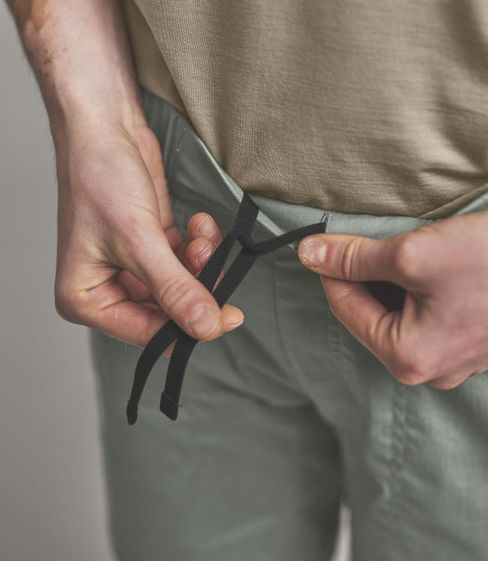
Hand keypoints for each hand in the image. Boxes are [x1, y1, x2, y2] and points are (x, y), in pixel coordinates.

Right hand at [53, 119, 243, 350]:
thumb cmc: (99, 176)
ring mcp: (131, 269)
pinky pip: (184, 263)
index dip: (187, 330)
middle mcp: (107, 289)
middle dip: (196, 290)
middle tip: (218, 274)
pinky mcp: (152, 248)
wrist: (104, 126)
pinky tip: (199, 226)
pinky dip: (198, 248)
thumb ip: (174, 288)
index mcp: (86, 299)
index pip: (145, 332)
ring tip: (201, 239)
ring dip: (200, 266)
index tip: (226, 319)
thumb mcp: (138, 239)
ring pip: (180, 288)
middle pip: (166, 313)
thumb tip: (205, 327)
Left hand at [297, 209, 487, 388]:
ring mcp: (451, 358)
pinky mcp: (468, 340)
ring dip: (391, 280)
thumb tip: (310, 253)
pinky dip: (416, 289)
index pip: (345, 308)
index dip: (331, 270)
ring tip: (408, 251)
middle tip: (371, 240)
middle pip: (370, 314)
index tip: (324, 241)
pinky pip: (424, 315)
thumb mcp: (413, 254)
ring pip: (397, 313)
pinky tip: (431, 267)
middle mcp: (428, 369)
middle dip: (364, 276)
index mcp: (407, 358)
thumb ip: (355, 257)